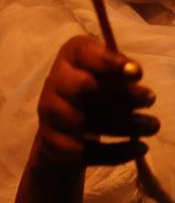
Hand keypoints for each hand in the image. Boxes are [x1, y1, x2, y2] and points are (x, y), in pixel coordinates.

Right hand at [35, 36, 158, 168]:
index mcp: (70, 60)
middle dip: (121, 94)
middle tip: (150, 99)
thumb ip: (119, 71)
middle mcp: (54, 82)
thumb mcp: (106, 77)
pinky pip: (88, 150)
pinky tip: (139, 148)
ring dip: (126, 125)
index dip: (109, 61)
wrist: (63, 129)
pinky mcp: (55, 142)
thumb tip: (134, 73)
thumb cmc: (93, 94)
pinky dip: (118, 151)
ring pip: (86, 121)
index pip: (81, 51)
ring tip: (152, 126)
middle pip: (83, 86)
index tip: (137, 74)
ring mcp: (51, 113)